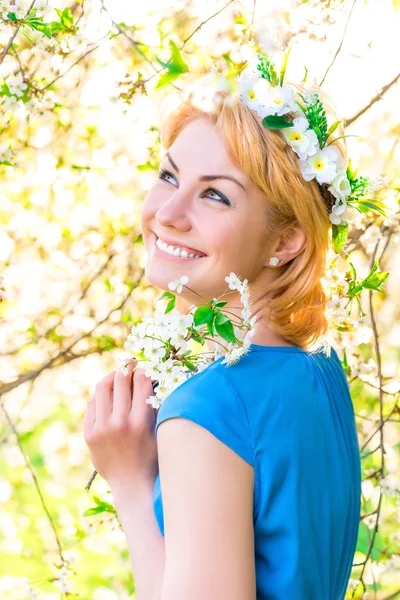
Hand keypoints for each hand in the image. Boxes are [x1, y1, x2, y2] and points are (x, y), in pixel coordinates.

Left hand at [83, 361, 158, 491]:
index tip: (145, 369)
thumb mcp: (159, 430)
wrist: (132, 485)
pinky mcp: (89, 434)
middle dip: (127, 369)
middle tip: (131, 365)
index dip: (144, 371)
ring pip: (102, 387)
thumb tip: (152, 376)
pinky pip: (92, 403)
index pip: (141, 382)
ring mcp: (101, 428)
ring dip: (111, 377)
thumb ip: (155, 404)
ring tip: (117, 376)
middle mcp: (119, 423)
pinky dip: (100, 394)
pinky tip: (107, 393)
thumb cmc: (152, 456)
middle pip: (120, 380)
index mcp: (141, 422)